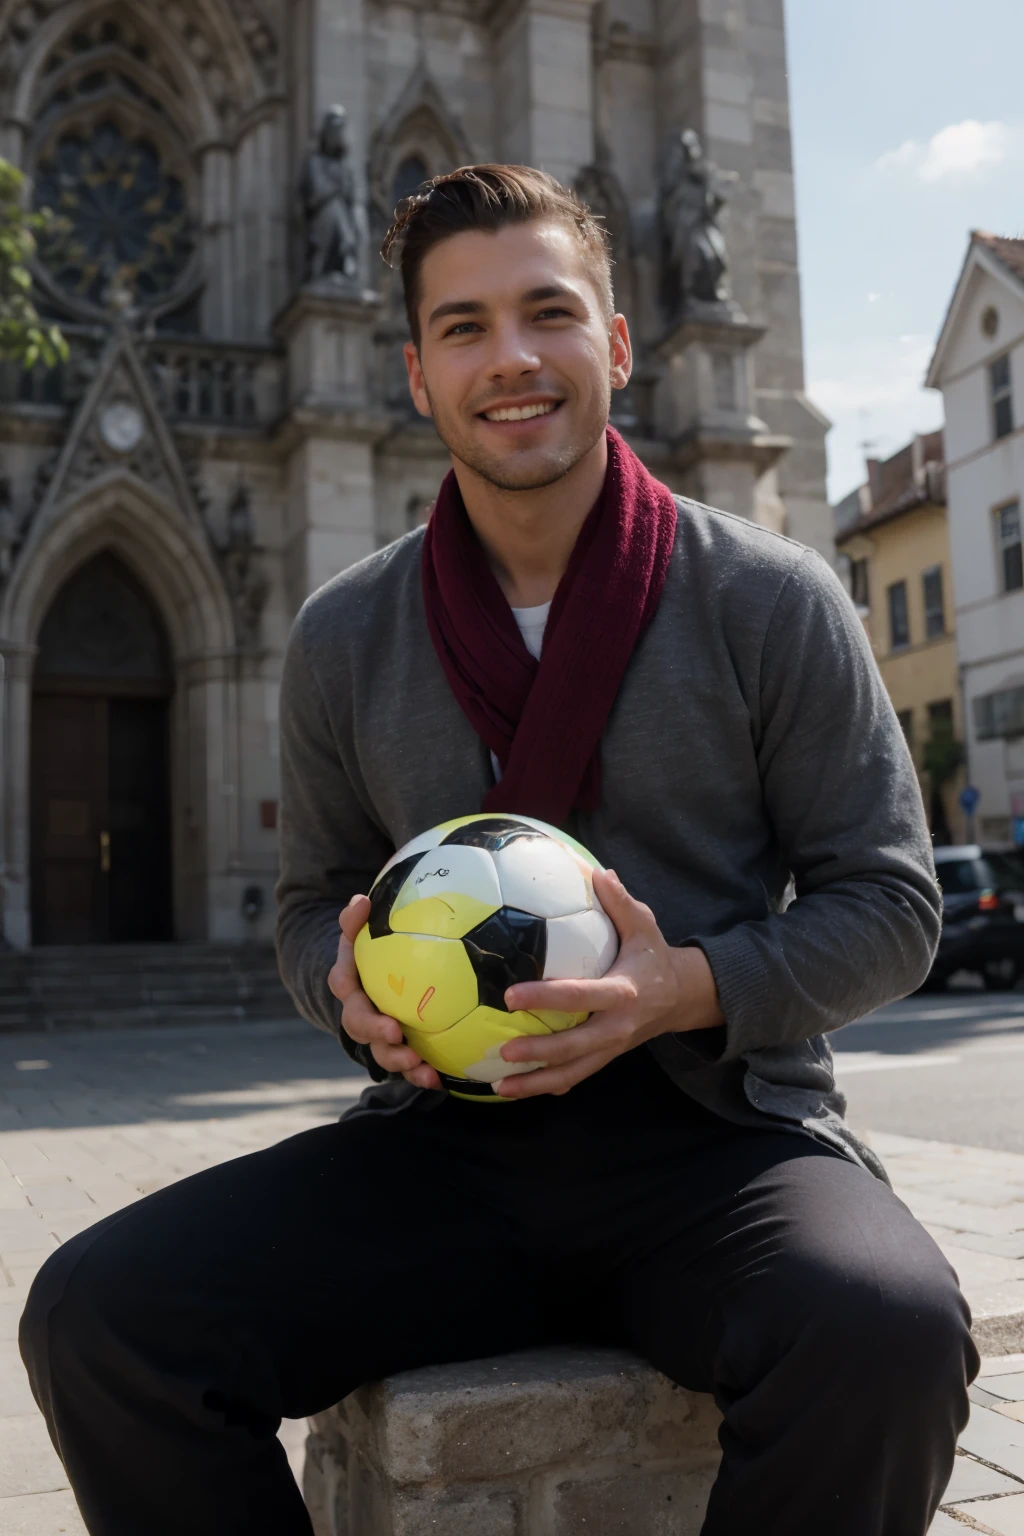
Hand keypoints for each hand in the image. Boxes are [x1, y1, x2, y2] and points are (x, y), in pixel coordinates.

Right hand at [327, 896, 441, 1090]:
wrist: (369, 973)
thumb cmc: (368, 948)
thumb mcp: (359, 931)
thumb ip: (355, 919)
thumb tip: (361, 900)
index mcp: (348, 983)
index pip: (346, 993)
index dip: (364, 1012)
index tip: (389, 1024)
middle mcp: (358, 1011)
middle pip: (361, 1030)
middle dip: (381, 1040)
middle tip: (401, 1041)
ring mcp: (376, 1032)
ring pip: (382, 1053)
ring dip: (401, 1063)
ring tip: (423, 1069)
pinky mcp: (395, 1044)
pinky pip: (404, 1063)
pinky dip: (419, 1074)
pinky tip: (438, 1080)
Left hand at [494, 868, 723, 1097]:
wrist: (681, 997)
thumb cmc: (653, 956)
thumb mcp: (645, 926)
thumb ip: (621, 902)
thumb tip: (598, 871)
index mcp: (623, 993)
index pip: (581, 997)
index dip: (546, 998)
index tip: (512, 996)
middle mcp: (616, 1027)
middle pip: (575, 1047)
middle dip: (539, 1052)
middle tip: (502, 1051)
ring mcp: (611, 1048)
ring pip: (573, 1072)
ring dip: (537, 1083)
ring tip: (500, 1087)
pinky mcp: (605, 1058)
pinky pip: (575, 1077)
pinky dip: (548, 1086)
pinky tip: (517, 1090)